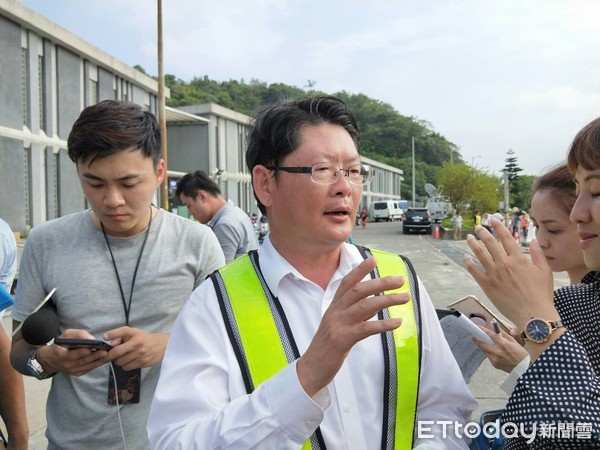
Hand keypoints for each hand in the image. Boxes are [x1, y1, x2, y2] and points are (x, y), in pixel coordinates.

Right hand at [40, 329, 109, 376]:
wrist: (52, 360)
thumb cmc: (61, 344)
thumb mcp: (66, 335)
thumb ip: (78, 335)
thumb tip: (91, 339)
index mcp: (61, 355)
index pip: (71, 355)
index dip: (81, 352)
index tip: (90, 348)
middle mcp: (67, 365)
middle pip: (83, 361)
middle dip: (95, 356)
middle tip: (105, 351)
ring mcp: (73, 371)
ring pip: (89, 365)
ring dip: (100, 360)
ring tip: (110, 354)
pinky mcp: (79, 373)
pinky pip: (90, 368)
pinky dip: (99, 363)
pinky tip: (107, 358)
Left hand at [103, 327, 168, 369]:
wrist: (163, 345)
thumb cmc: (145, 338)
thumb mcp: (134, 332)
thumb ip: (121, 335)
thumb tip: (110, 343)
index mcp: (135, 334)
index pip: (123, 331)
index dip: (112, 334)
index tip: (105, 338)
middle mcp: (138, 343)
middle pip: (116, 352)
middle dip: (110, 356)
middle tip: (109, 356)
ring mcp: (140, 354)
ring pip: (120, 362)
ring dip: (118, 361)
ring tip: (123, 357)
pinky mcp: (143, 363)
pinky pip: (127, 367)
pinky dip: (125, 365)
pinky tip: (130, 361)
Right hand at [296, 256, 408, 396]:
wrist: (311, 368)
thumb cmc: (327, 347)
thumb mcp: (339, 325)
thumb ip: (355, 313)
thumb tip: (375, 304)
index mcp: (333, 307)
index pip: (346, 283)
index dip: (359, 270)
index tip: (373, 259)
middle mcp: (335, 312)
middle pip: (359, 290)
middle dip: (381, 282)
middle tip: (400, 279)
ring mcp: (338, 325)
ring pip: (365, 306)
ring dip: (387, 299)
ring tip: (405, 297)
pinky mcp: (342, 339)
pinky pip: (366, 328)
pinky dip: (383, 324)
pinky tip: (397, 322)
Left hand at [463, 218, 555, 329]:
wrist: (532, 314)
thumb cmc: (541, 294)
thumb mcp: (545, 271)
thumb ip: (538, 254)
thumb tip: (534, 240)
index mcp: (518, 259)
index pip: (506, 237)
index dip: (498, 226)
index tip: (492, 219)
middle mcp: (504, 263)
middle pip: (489, 243)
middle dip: (482, 233)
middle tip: (478, 227)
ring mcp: (494, 274)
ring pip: (479, 254)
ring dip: (472, 244)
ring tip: (469, 238)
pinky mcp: (487, 285)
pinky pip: (474, 271)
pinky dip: (468, 263)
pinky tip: (466, 258)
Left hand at [474, 325, 527, 372]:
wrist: (524, 369)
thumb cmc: (521, 354)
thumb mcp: (513, 341)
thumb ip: (502, 334)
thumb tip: (494, 327)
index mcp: (503, 344)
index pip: (489, 335)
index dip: (482, 330)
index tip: (477, 327)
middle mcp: (496, 352)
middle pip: (481, 343)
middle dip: (477, 339)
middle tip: (476, 336)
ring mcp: (494, 359)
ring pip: (484, 350)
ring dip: (484, 346)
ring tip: (487, 344)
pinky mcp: (494, 364)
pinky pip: (488, 356)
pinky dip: (489, 353)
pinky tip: (495, 352)